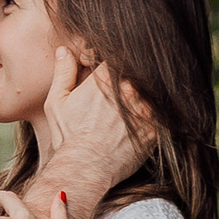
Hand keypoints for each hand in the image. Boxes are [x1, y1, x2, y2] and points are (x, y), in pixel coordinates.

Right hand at [33, 48, 143, 209]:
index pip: (116, 58)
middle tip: (116, 102)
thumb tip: (65, 51)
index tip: (105, 78)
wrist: (85, 168)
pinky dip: (154, 118)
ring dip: (142, 100)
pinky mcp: (155, 128)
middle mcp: (129, 89)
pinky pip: (161, 116)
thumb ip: (63, 72)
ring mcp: (144, 108)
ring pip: (150, 93)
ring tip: (127, 115)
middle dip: (127, 84)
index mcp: (106, 77)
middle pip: (135, 76)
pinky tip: (141, 126)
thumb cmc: (68, 137)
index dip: (110, 67)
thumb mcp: (57, 102)